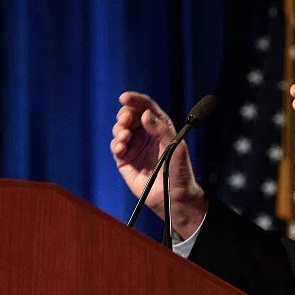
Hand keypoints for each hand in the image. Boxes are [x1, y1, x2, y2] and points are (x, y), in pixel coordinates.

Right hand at [111, 92, 206, 237]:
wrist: (172, 196)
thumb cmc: (178, 171)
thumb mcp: (175, 147)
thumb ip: (161, 130)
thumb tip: (145, 114)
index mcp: (160, 127)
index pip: (146, 107)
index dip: (135, 100)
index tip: (124, 97)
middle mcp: (146, 134)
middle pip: (130, 115)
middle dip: (124, 115)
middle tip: (125, 121)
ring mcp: (135, 146)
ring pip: (120, 129)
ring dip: (119, 129)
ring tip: (125, 137)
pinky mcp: (125, 160)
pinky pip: (116, 146)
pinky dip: (116, 144)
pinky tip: (121, 148)